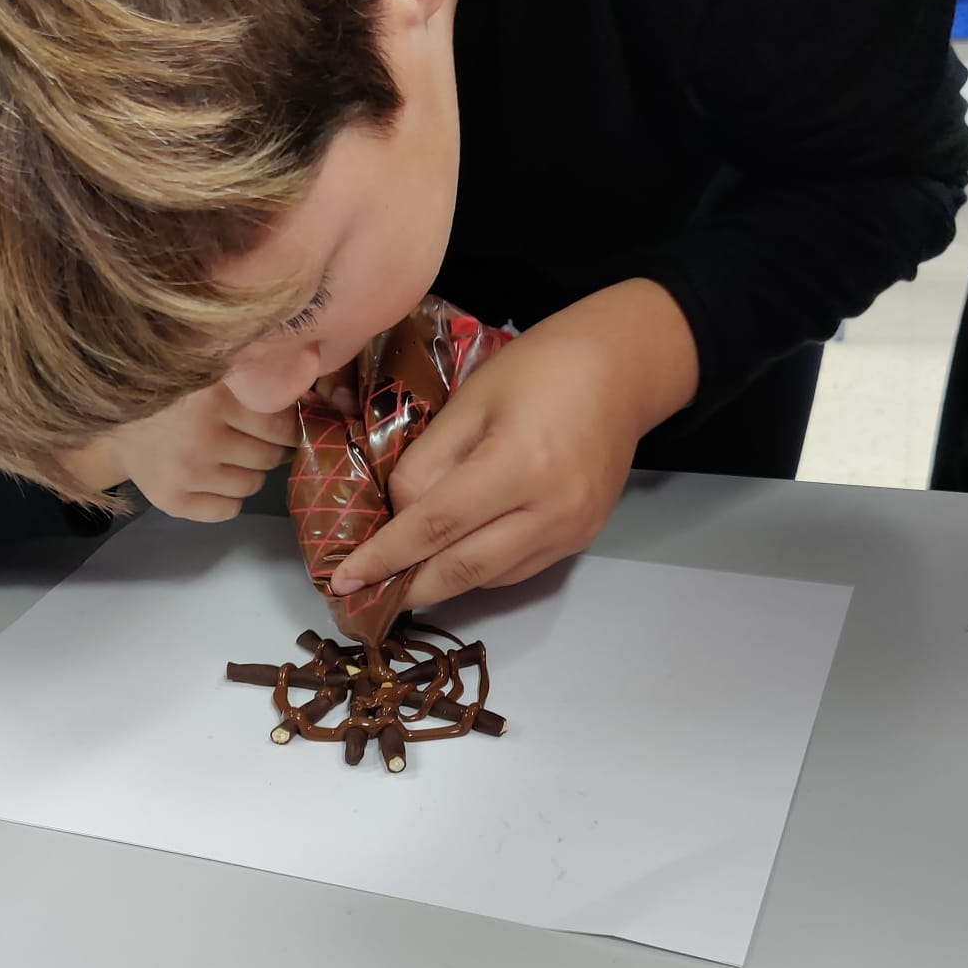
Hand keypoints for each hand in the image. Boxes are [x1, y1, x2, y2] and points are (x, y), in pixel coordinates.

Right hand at [62, 384, 296, 518]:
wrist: (109, 418)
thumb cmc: (169, 391)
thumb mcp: (208, 370)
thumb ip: (251, 375)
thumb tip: (309, 388)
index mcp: (214, 397)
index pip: (281, 425)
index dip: (286, 424)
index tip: (278, 419)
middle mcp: (201, 438)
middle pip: (270, 456)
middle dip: (270, 447)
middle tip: (251, 435)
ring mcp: (186, 474)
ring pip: (253, 485)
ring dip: (249, 471)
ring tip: (228, 453)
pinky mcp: (172, 501)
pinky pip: (229, 510)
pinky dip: (228, 496)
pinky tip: (212, 476)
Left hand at [331, 280, 699, 606]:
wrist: (623, 370)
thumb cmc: (540, 369)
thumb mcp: (470, 401)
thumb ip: (427, 463)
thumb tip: (397, 517)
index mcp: (519, 466)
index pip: (435, 526)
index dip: (385, 556)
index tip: (343, 579)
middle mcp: (550, 511)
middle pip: (463, 569)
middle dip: (407, 588)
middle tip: (361, 598)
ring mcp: (571, 531)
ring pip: (489, 578)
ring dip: (441, 583)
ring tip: (400, 577)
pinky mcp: (580, 539)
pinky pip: (516, 569)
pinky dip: (477, 570)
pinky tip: (452, 556)